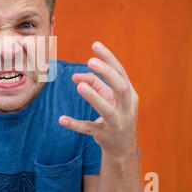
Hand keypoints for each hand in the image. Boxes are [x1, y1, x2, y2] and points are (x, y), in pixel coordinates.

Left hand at [59, 41, 138, 157]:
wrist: (123, 147)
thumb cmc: (116, 113)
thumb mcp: (109, 97)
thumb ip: (94, 83)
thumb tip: (74, 76)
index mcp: (130, 94)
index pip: (121, 72)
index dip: (109, 58)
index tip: (95, 44)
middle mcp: (127, 108)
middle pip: (121, 88)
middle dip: (107, 73)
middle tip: (90, 61)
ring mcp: (117, 123)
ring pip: (107, 110)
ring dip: (94, 97)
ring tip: (79, 86)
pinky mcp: (104, 135)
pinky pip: (89, 129)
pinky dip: (75, 124)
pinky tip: (61, 119)